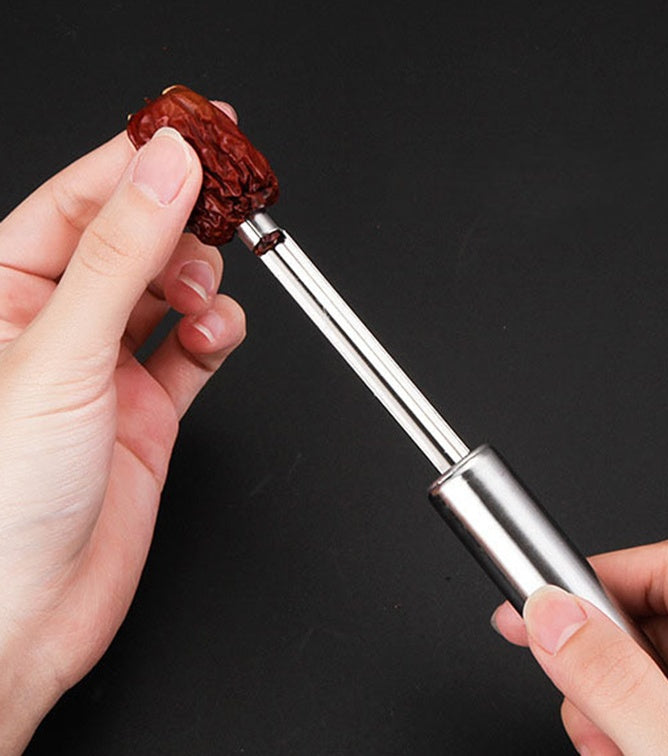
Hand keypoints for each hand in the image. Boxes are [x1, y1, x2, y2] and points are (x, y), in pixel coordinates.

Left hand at [0, 106, 244, 751]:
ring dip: (202, 282)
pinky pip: (196, 348)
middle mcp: (57, 323)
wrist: (23, 614)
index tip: (199, 134)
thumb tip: (166, 171)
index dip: (141, 160)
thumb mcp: (58, 353)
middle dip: (184, 222)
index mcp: (5, 293)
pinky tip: (216, 336)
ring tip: (204, 297)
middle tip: (227, 209)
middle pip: (137, 239)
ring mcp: (108, 365)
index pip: (82, 199)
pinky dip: (216, 334)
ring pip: (173, 290)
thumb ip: (120, 256)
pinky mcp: (150, 406)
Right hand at [492, 539, 667, 753]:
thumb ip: (615, 684)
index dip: (594, 580)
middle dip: (606, 665)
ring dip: (624, 711)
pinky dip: (651, 736)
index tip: (537, 605)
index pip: (667, 569)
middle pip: (663, 625)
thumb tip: (552, 616)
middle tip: (581, 712)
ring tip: (617, 754)